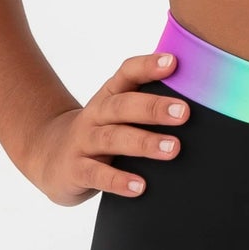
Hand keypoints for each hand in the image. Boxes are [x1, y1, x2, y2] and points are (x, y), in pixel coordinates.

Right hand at [16, 51, 188, 206]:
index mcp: (109, 95)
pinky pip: (97, 174)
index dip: (148, 66)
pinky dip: (118, 180)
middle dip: (153, 108)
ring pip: (112, 138)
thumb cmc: (100, 131)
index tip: (173, 62)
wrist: (48, 154)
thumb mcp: (117, 111)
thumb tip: (200, 94)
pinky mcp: (74, 170)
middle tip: (185, 112)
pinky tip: (140, 187)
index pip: (127, 74)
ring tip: (173, 149)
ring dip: (143, 143)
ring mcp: (83, 142)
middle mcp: (95, 114)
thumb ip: (148, 101)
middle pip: (122, 106)